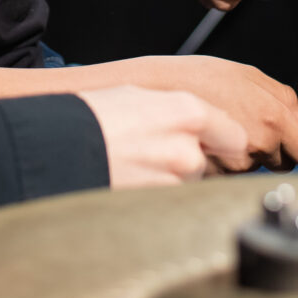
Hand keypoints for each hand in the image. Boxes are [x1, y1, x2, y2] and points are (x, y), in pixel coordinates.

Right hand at [78, 85, 246, 186]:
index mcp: (189, 112)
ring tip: (139, 163)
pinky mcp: (158, 203)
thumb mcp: (142, 94)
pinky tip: (134, 178)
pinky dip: (156, 192)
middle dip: (189, 158)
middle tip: (157, 150)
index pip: (235, 136)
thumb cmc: (95, 114)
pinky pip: (169, 198)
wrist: (62, 145)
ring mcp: (174, 180)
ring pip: (187, 182)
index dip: (223, 140)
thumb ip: (178, 109)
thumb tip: (197, 120)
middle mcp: (189, 147)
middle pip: (208, 161)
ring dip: (171, 177)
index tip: (216, 143)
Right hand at [102, 56, 297, 171]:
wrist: (155, 91)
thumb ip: (283, 97)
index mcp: (273, 119)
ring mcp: (236, 165)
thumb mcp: (246, 74)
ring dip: (244, 153)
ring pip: (254, 168)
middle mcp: (258, 146)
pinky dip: (223, 162)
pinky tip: (208, 140)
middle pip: (282, 164)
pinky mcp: (217, 176)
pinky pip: (231, 175)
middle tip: (248, 124)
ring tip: (221, 125)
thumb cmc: (199, 76)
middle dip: (272, 149)